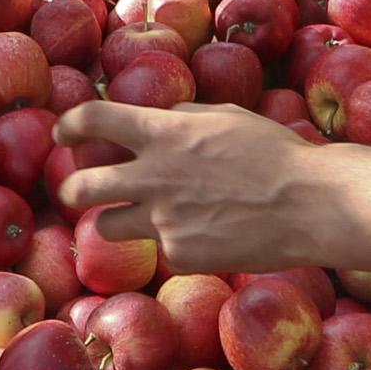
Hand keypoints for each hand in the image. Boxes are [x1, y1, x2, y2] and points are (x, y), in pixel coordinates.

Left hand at [51, 100, 338, 275]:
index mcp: (164, 133)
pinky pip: (160, 248)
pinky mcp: (180, 254)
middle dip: (70, 187)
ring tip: (134, 217)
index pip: (93, 119)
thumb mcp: (227, 117)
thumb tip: (165, 115)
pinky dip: (173, 242)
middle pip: (79, 186)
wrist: (308, 204)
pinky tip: (204, 235)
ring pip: (105, 226)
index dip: (69, 124)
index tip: (62, 131)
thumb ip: (186, 116)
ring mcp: (163, 220)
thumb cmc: (276, 153)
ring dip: (113, 219)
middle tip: (76, 189)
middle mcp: (153, 176)